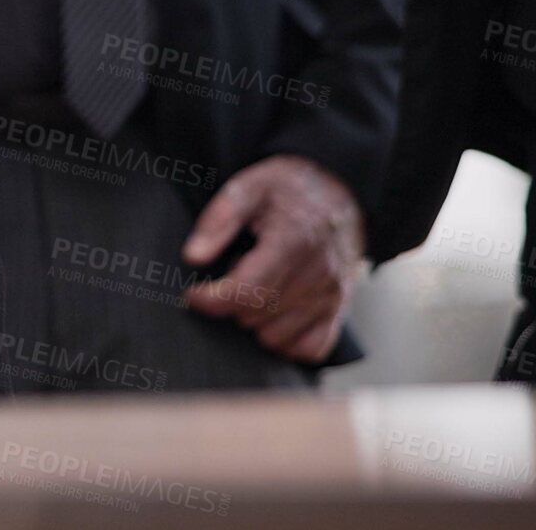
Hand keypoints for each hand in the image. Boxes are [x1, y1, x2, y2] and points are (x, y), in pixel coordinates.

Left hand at [181, 155, 364, 362]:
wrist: (342, 192)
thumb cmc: (291, 189)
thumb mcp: (249, 186)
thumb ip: (218, 220)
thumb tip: (193, 256)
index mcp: (293, 242)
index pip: (244, 292)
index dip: (209, 299)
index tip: (194, 293)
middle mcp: (318, 275)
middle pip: (254, 316)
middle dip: (232, 300)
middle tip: (236, 270)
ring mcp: (332, 296)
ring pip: (275, 337)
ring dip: (256, 318)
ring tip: (260, 283)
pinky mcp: (339, 311)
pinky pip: (307, 349)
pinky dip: (286, 338)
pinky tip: (276, 309)